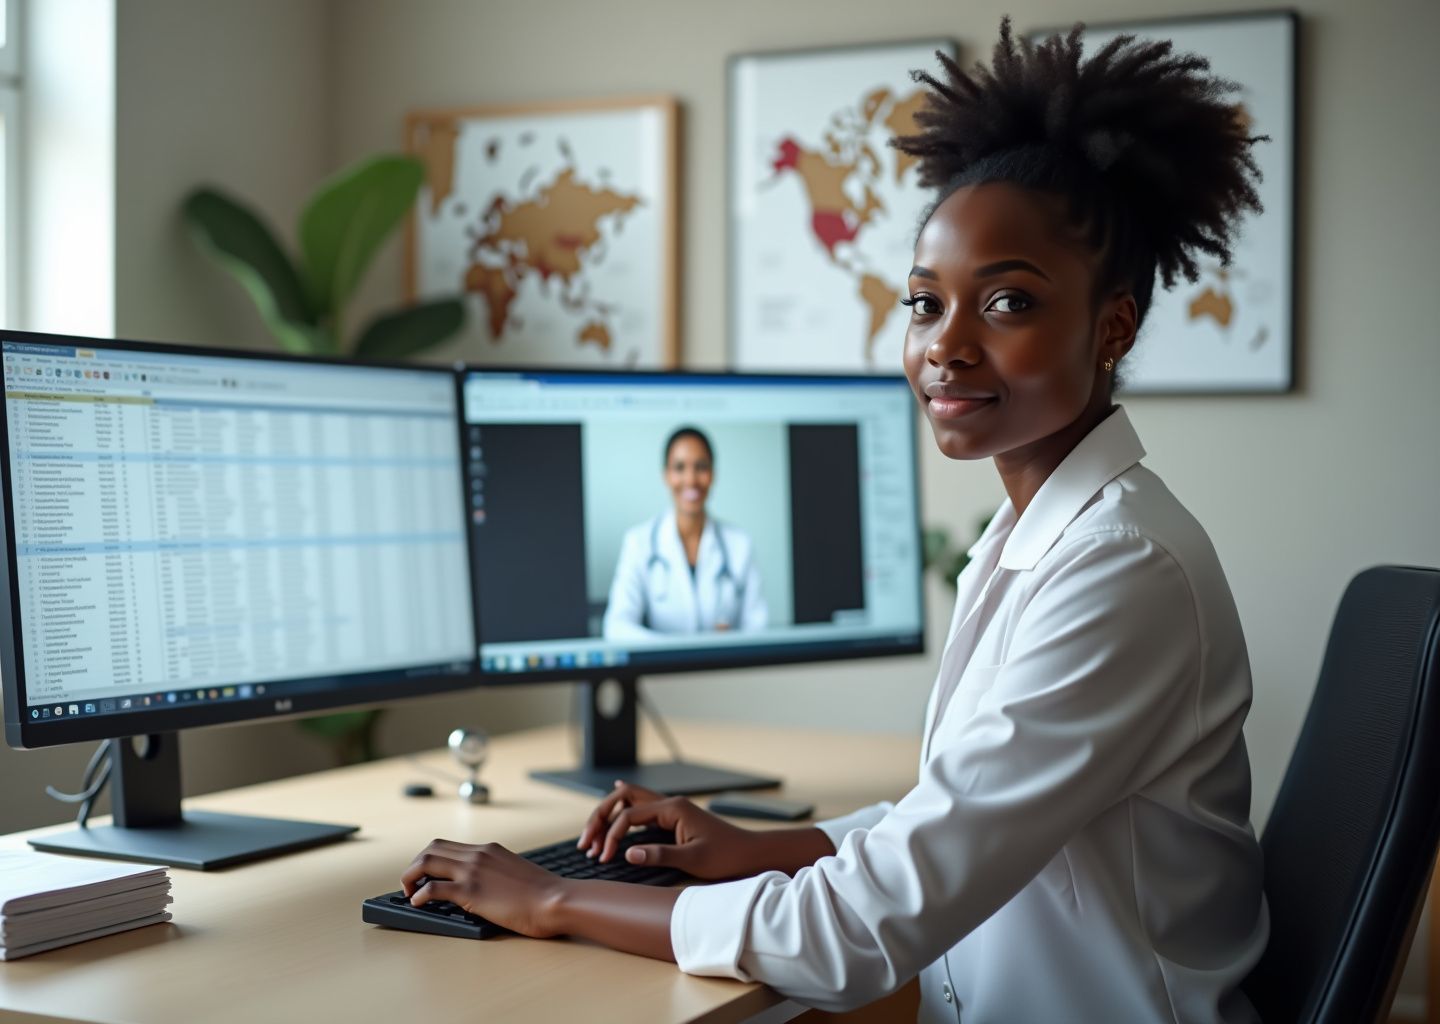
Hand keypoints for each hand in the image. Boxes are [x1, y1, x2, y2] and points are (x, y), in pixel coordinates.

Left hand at [400, 839, 568, 937]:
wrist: (555, 900)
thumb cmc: (544, 893)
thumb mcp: (517, 872)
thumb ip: (498, 872)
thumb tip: (487, 884)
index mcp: (489, 849)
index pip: (449, 845)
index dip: (431, 858)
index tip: (426, 873)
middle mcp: (478, 854)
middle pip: (432, 848)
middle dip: (415, 864)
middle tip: (411, 882)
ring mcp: (473, 871)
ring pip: (427, 861)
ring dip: (410, 876)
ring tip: (409, 892)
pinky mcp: (470, 891)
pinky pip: (432, 887)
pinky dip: (419, 894)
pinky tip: (417, 903)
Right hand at [576, 781, 761, 879]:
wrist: (750, 853)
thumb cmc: (727, 855)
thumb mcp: (693, 859)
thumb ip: (660, 855)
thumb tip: (627, 853)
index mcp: (673, 808)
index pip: (629, 815)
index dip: (611, 835)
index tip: (604, 858)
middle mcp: (670, 804)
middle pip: (624, 800)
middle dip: (600, 819)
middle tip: (585, 842)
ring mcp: (672, 810)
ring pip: (631, 804)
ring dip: (609, 818)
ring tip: (592, 838)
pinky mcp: (674, 820)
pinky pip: (641, 811)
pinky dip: (622, 816)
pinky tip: (613, 814)